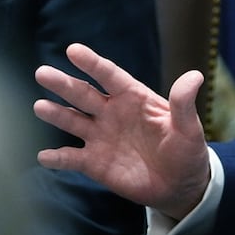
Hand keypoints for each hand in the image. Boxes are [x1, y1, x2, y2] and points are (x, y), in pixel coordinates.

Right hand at [33, 43, 210, 219]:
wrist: (180, 185)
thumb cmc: (187, 151)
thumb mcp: (189, 127)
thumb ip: (185, 103)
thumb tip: (195, 75)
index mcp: (135, 99)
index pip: (110, 76)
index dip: (93, 63)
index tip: (73, 50)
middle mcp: (113, 114)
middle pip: (85, 94)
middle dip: (64, 84)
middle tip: (42, 73)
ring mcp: (101, 137)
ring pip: (73, 121)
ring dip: (56, 114)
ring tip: (39, 106)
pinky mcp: (95, 163)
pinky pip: (71, 158)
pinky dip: (57, 158)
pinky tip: (44, 155)